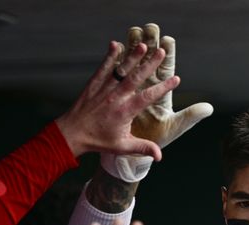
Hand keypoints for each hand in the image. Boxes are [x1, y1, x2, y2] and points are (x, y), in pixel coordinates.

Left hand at [55, 39, 180, 159]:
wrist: (72, 134)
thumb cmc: (97, 141)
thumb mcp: (121, 146)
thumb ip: (142, 148)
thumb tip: (159, 156)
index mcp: (125, 112)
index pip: (148, 97)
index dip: (163, 88)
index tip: (176, 79)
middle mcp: (115, 98)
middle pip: (136, 78)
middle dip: (150, 64)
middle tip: (161, 51)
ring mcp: (104, 89)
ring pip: (120, 70)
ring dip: (132, 56)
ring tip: (142, 44)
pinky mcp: (93, 84)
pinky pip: (103, 68)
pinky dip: (109, 56)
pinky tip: (115, 44)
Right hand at [123, 24, 213, 148]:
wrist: (132, 150)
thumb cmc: (155, 138)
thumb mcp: (174, 128)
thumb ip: (190, 117)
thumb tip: (209, 109)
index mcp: (161, 94)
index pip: (166, 71)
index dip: (167, 57)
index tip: (168, 41)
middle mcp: (147, 88)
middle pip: (149, 62)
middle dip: (150, 44)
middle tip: (151, 28)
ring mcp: (131, 90)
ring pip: (132, 64)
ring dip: (133, 47)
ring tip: (134, 31)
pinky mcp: (118, 93)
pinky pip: (116, 74)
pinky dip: (115, 60)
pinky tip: (116, 45)